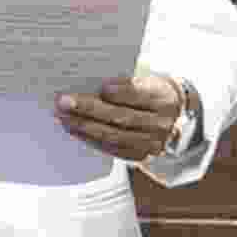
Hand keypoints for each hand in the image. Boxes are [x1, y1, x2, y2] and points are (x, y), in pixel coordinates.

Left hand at [54, 74, 181, 161]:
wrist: (173, 116)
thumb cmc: (152, 92)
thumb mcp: (148, 80)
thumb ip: (126, 83)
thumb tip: (89, 84)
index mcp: (164, 99)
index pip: (139, 95)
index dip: (120, 92)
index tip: (100, 87)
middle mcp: (160, 124)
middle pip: (122, 118)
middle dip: (89, 110)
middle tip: (64, 101)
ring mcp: (151, 143)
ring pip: (114, 136)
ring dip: (84, 126)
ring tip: (63, 117)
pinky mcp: (141, 156)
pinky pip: (112, 149)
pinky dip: (90, 139)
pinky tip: (74, 130)